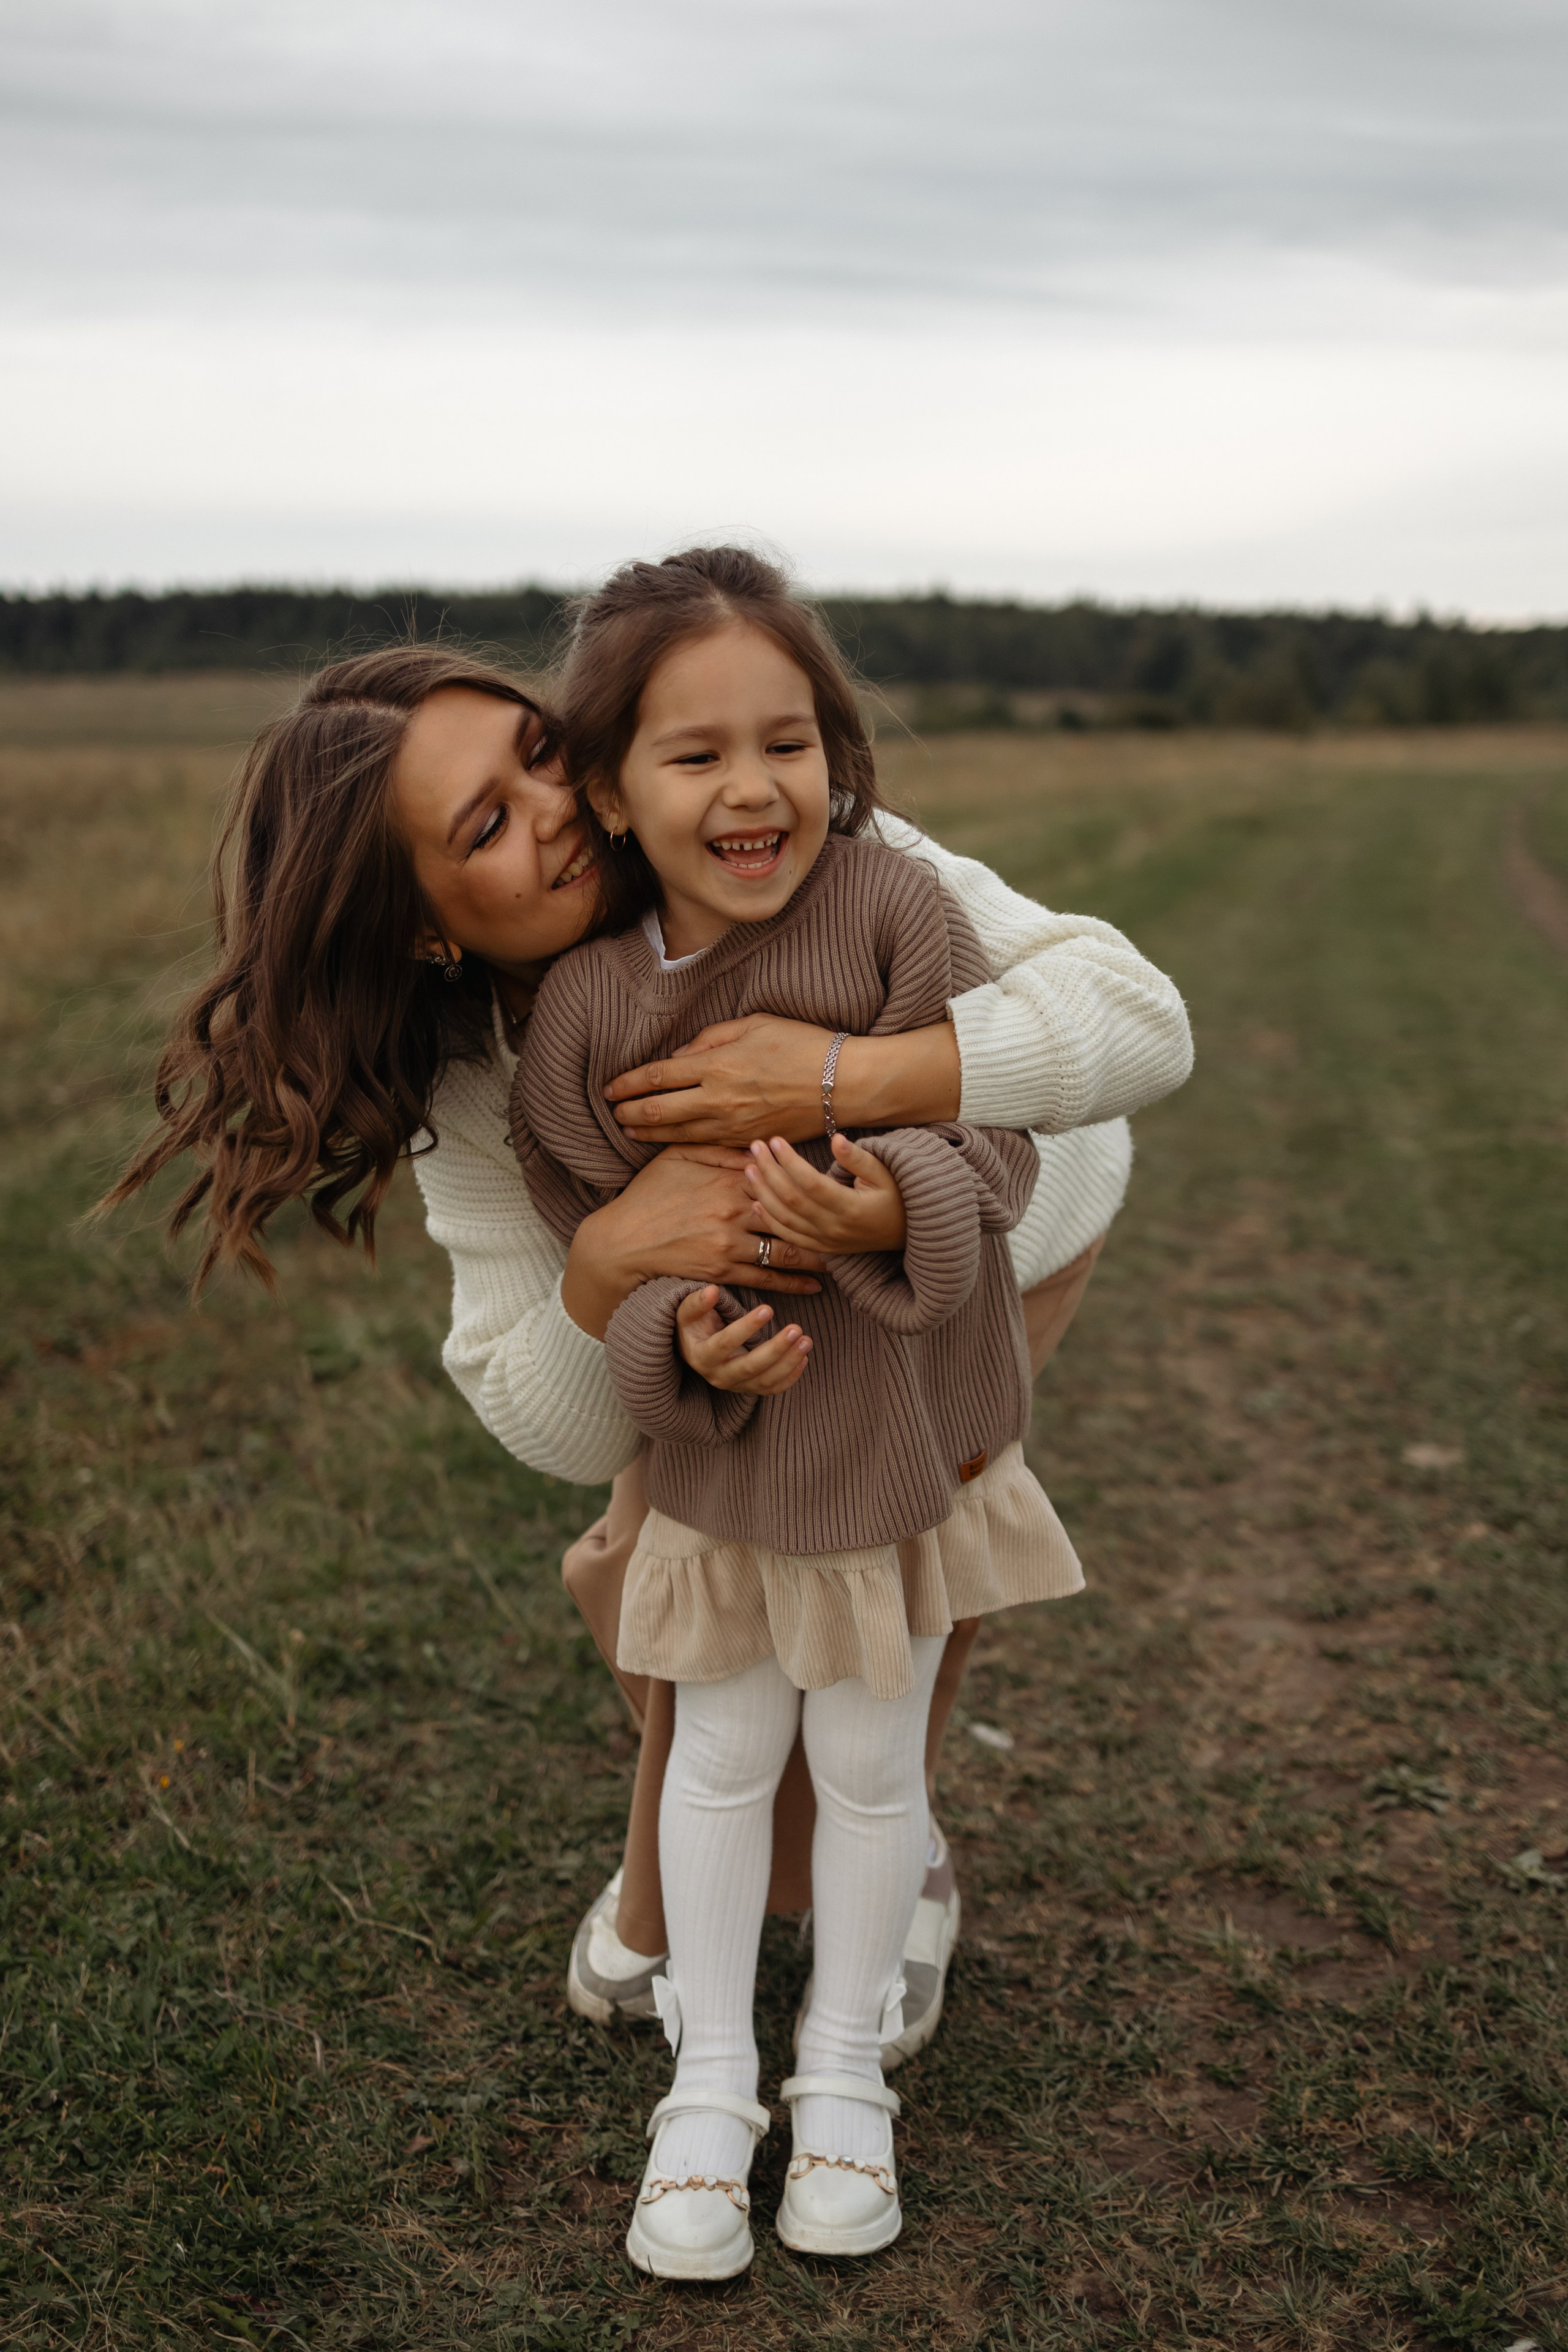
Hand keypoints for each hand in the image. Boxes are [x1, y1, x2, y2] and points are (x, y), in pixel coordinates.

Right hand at [561, 1145, 824, 1339]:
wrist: (620, 1243)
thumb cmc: (647, 1196)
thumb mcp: (677, 1157)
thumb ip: (718, 1149)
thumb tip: (757, 1145)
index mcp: (727, 1177)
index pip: (780, 1177)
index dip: (810, 1180)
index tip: (835, 1181)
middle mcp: (734, 1209)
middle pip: (793, 1213)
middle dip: (823, 1217)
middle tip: (852, 1218)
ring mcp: (730, 1243)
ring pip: (787, 1248)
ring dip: (818, 1253)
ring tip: (842, 1252)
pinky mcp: (724, 1271)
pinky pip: (769, 1278)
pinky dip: (796, 1282)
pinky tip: (816, 1283)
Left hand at [604, 1014, 962, 1143]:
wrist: (845, 1083)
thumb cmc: (804, 1045)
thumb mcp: (755, 1024)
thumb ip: (710, 1039)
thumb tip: (679, 1056)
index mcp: (718, 1064)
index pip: (657, 1076)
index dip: (627, 1083)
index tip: (609, 1088)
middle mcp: (719, 1099)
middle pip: (658, 1110)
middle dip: (629, 1112)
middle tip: (611, 1113)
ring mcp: (733, 1125)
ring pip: (676, 1134)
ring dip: (647, 1133)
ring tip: (629, 1129)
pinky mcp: (747, 1141)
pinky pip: (704, 1146)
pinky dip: (679, 1144)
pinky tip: (667, 1142)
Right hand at [676, 1286, 812, 1394]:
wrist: (695, 1350)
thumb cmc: (694, 1326)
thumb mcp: (687, 1312)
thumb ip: (697, 1302)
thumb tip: (712, 1290)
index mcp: (701, 1356)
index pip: (724, 1344)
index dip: (746, 1328)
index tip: (768, 1308)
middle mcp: (718, 1376)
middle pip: (749, 1367)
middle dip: (775, 1349)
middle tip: (796, 1328)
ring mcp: (735, 1385)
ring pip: (765, 1381)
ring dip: (788, 1362)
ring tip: (806, 1340)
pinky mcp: (749, 1388)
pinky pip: (772, 1389)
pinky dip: (790, 1376)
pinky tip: (804, 1358)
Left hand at [743, 1134, 907, 1254]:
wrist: (907, 1234)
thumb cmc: (897, 1197)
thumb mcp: (885, 1173)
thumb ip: (858, 1159)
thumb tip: (836, 1139)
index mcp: (850, 1207)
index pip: (811, 1183)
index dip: (789, 1162)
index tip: (775, 1141)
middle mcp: (834, 1228)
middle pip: (791, 1199)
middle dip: (769, 1171)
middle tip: (756, 1147)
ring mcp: (826, 1241)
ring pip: (785, 1219)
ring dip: (763, 1193)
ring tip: (749, 1168)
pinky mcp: (822, 1248)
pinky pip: (790, 1236)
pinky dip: (771, 1221)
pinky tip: (756, 1203)